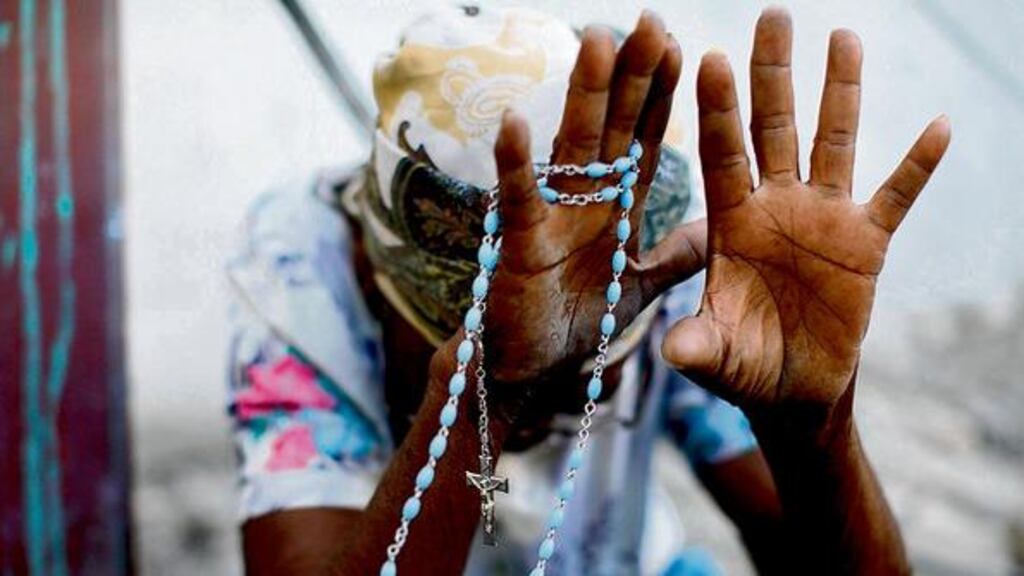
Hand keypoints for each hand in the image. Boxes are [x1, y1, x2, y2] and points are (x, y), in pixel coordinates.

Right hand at [482, 12, 704, 384]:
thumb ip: (674, 258)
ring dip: (583, 96)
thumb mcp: (639, 287)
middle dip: (633, 76)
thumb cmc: (575, 325)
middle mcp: (585, 201)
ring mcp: (552, 217)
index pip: (644, 140)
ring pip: (571, 147)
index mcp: (615, 208)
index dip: (662, 96)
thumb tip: (710, 231)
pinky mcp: (521, 247)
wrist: (530, 371)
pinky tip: (514, 124)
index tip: (682, 48)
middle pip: (613, 127)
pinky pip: (520, 202)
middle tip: (651, 21)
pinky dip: (516, 166)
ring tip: (597, 42)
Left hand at [661, 9, 949, 414]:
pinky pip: (896, 197)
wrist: (791, 389)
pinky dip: (917, 166)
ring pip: (833, 143)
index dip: (718, 111)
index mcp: (730, 223)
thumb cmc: (744, 365)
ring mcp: (823, 218)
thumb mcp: (717, 357)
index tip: (709, 59)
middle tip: (773, 16)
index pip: (722, 156)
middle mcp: (775, 206)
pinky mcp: (867, 244)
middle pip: (773, 128)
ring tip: (843, 38)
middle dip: (772, 75)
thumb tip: (674, 353)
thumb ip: (699, 347)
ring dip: (840, 93)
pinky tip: (939, 126)